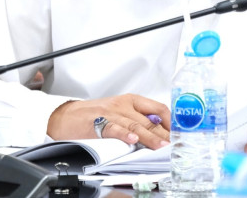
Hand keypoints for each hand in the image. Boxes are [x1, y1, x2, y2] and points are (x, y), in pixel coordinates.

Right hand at [47, 93, 170, 149]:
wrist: (66, 116)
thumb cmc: (93, 115)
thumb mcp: (119, 112)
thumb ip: (137, 120)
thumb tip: (159, 132)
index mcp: (131, 101)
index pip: (158, 108)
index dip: (171, 122)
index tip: (180, 133)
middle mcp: (123, 106)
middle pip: (149, 120)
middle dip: (165, 134)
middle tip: (176, 145)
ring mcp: (111, 114)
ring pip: (136, 126)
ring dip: (150, 137)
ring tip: (162, 146)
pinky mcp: (97, 124)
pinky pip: (114, 129)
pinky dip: (124, 135)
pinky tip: (132, 140)